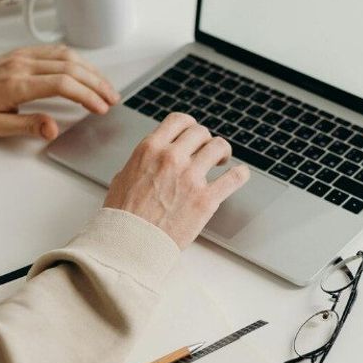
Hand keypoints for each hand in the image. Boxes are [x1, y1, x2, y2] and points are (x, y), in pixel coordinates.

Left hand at [0, 44, 119, 139]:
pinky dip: (75, 60)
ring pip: (66, 55)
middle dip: (96, 83)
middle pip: (71, 67)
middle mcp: (23, 65)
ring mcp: (23, 56)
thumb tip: (53, 129)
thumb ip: (28, 126)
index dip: (86, 95)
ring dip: (90, 69)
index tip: (101, 108)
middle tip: (112, 98)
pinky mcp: (22, 53)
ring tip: (105, 86)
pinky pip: (55, 51)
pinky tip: (85, 71)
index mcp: (17, 84)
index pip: (63, 84)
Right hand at [104, 112, 250, 248]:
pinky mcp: (206, 199)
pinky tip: (239, 175)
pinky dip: (240, 174)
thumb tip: (151, 160)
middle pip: (201, 132)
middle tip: (205, 151)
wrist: (130, 242)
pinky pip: (235, 177)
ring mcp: (190, 177)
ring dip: (222, 152)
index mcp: (150, 149)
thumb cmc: (122, 214)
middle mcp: (171, 158)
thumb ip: (142, 162)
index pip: (178, 120)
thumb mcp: (123, 177)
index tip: (192, 133)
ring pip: (219, 147)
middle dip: (204, 140)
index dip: (189, 125)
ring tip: (220, 162)